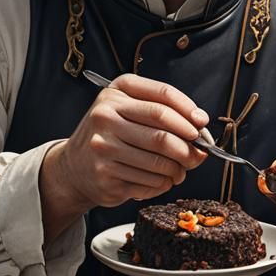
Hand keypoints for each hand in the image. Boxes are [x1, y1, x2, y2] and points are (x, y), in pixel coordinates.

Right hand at [42, 74, 209, 216]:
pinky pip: (149, 182)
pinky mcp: (105, 175)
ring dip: (178, 170)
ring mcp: (103, 148)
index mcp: (115, 92)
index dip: (188, 111)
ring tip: (180, 170)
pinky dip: (163, 184)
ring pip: (159, 162)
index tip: (201, 123)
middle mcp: (105, 117)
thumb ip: (162, 110)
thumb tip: (200, 126)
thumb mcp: (128, 108)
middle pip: (162, 134)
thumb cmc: (111, 133)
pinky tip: (161, 180)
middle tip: (199, 154)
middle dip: (189, 148)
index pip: (162, 98)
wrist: (74, 165)